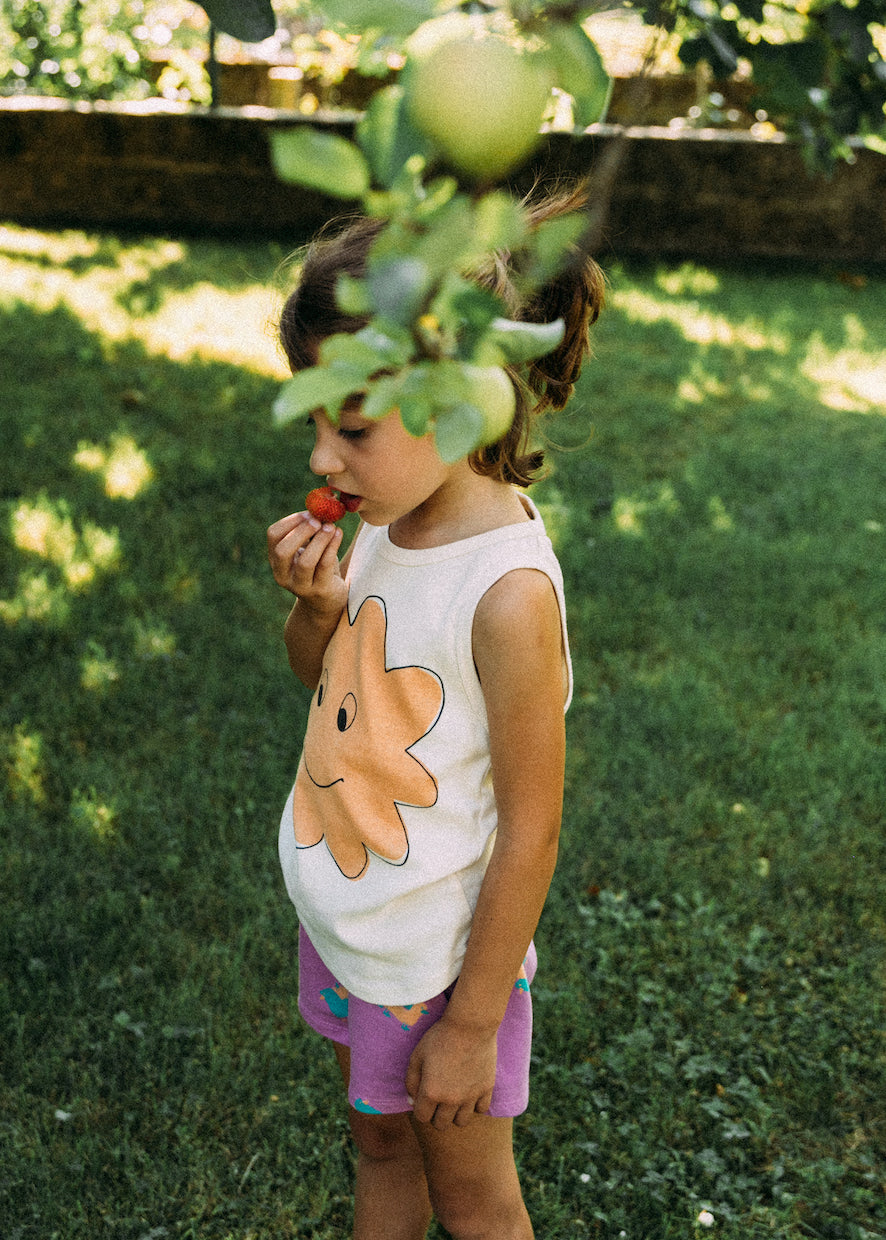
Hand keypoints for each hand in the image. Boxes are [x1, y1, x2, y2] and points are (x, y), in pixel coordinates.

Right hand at [267, 511, 346, 612]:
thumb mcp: (308, 548)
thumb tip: (320, 505)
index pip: (273, 535)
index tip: (309, 513)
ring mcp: (300, 586)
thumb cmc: (317, 567)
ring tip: (331, 527)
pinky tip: (339, 534)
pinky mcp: (320, 590)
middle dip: (301, 532)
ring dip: (320, 540)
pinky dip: (332, 546)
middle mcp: (283, 575)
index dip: (291, 521)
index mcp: (276, 560)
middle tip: (318, 520)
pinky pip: (325, 566)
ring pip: (306, 561)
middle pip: (283, 550)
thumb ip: (309, 530)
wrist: (328, 599)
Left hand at [405, 1015, 496, 1129]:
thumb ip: (411, 1081)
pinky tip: (470, 1092)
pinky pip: (481, 1110)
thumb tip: (412, 1100)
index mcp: (431, 1092)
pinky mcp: (487, 1088)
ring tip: (454, 1099)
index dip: (420, 1109)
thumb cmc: (440, 1037)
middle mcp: (451, 1100)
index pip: (421, 1117)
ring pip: (461, 1121)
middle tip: (437, 1100)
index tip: (423, 1099)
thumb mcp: (417, 1055)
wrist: (470, 1025)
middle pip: (441, 1124)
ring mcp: (471, 1096)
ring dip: (455, 1114)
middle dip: (435, 1115)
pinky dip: (475, 1105)